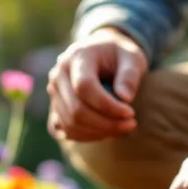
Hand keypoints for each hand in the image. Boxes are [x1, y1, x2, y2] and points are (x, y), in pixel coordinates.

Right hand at [46, 27, 145, 141]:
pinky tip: (107, 131)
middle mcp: (59, 74)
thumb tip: (125, 98)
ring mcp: (54, 93)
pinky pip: (66, 130)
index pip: (84, 87)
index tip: (130, 113)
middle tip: (131, 125)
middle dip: (105, 124)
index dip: (107, 105)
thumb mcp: (132, 57)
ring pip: (70, 124)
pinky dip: (88, 136)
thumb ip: (130, 75)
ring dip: (98, 132)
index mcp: (77, 56)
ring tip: (123, 128)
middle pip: (76, 110)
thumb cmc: (119, 55)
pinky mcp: (56, 108)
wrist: (102, 52)